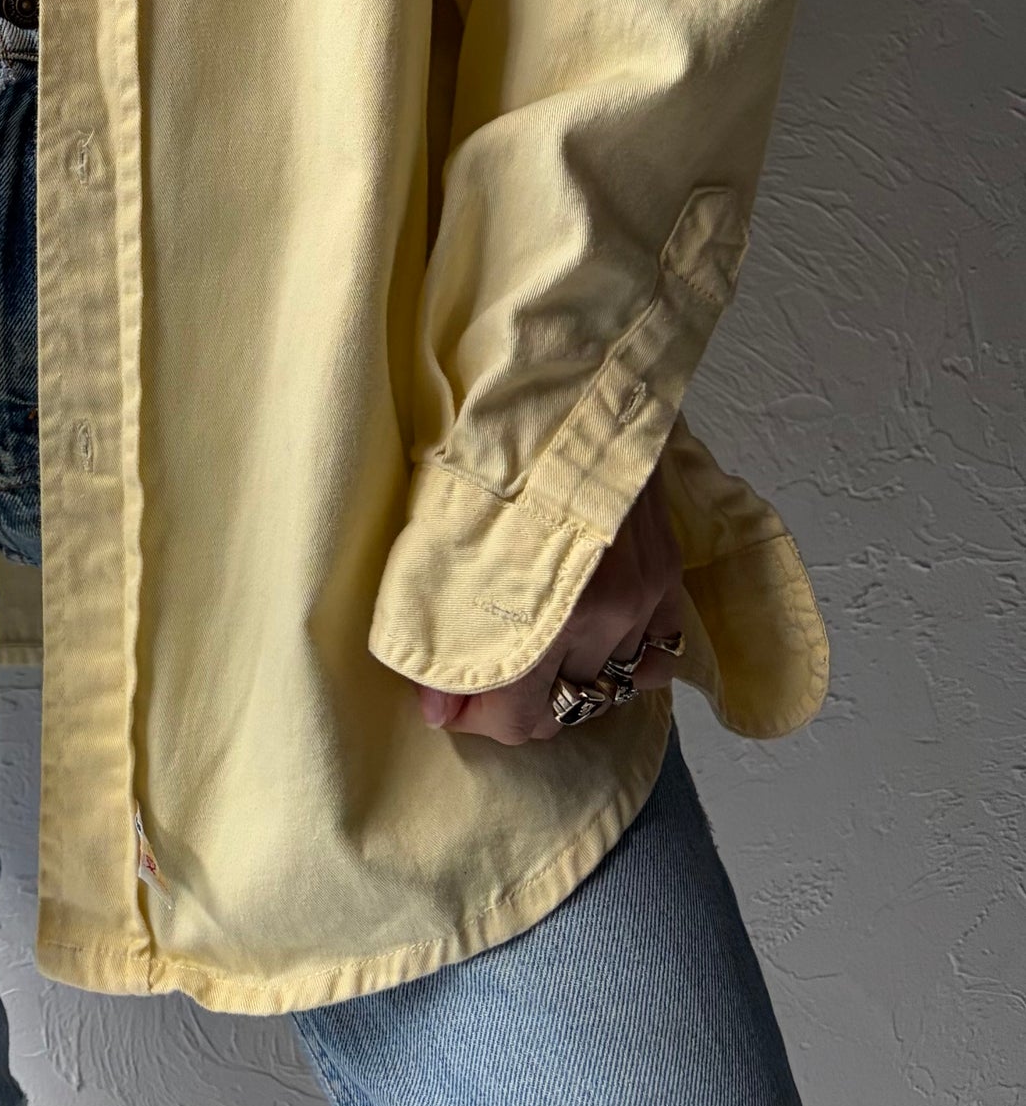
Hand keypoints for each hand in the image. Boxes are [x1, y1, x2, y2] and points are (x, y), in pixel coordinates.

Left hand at [417, 466, 684, 744]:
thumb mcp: (439, 537)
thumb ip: (436, 630)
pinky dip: (627, 658)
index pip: (521, 718)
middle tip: (483, 674)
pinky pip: (659, 652)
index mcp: (544, 613)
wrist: (562, 386)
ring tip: (533, 648)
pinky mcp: (668, 570)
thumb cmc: (491, 453)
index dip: (477, 718)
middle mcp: (605, 617)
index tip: (450, 700)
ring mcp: (645, 595)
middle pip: (564, 708)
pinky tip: (594, 640)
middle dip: (517, 702)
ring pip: (611, 683)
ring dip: (569, 677)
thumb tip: (437, 711)